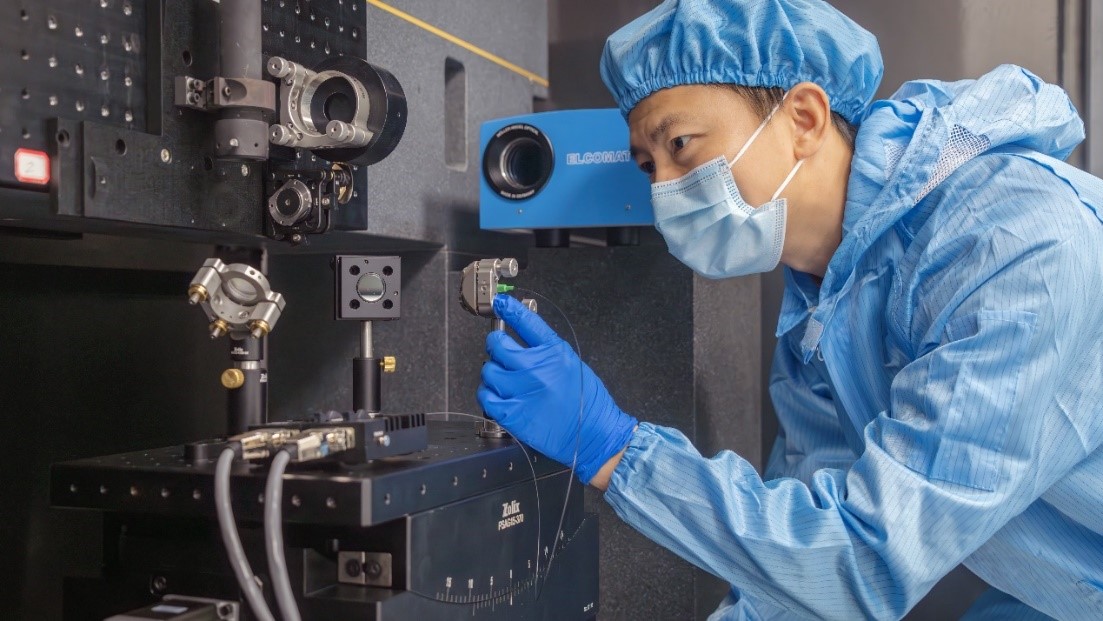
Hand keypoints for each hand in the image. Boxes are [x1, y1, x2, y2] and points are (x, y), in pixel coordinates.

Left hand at [477, 295, 637, 483]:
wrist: (595, 435)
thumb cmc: (588, 403)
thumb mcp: (572, 364)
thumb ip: (547, 351)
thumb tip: (524, 339)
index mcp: (554, 352)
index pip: (526, 322)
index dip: (509, 309)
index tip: (500, 302)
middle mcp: (536, 368)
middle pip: (498, 345)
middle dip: (497, 347)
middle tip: (502, 355)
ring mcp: (522, 391)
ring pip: (488, 371)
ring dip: (493, 374)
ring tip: (504, 381)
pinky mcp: (513, 414)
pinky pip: (486, 396)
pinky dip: (488, 395)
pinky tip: (499, 396)